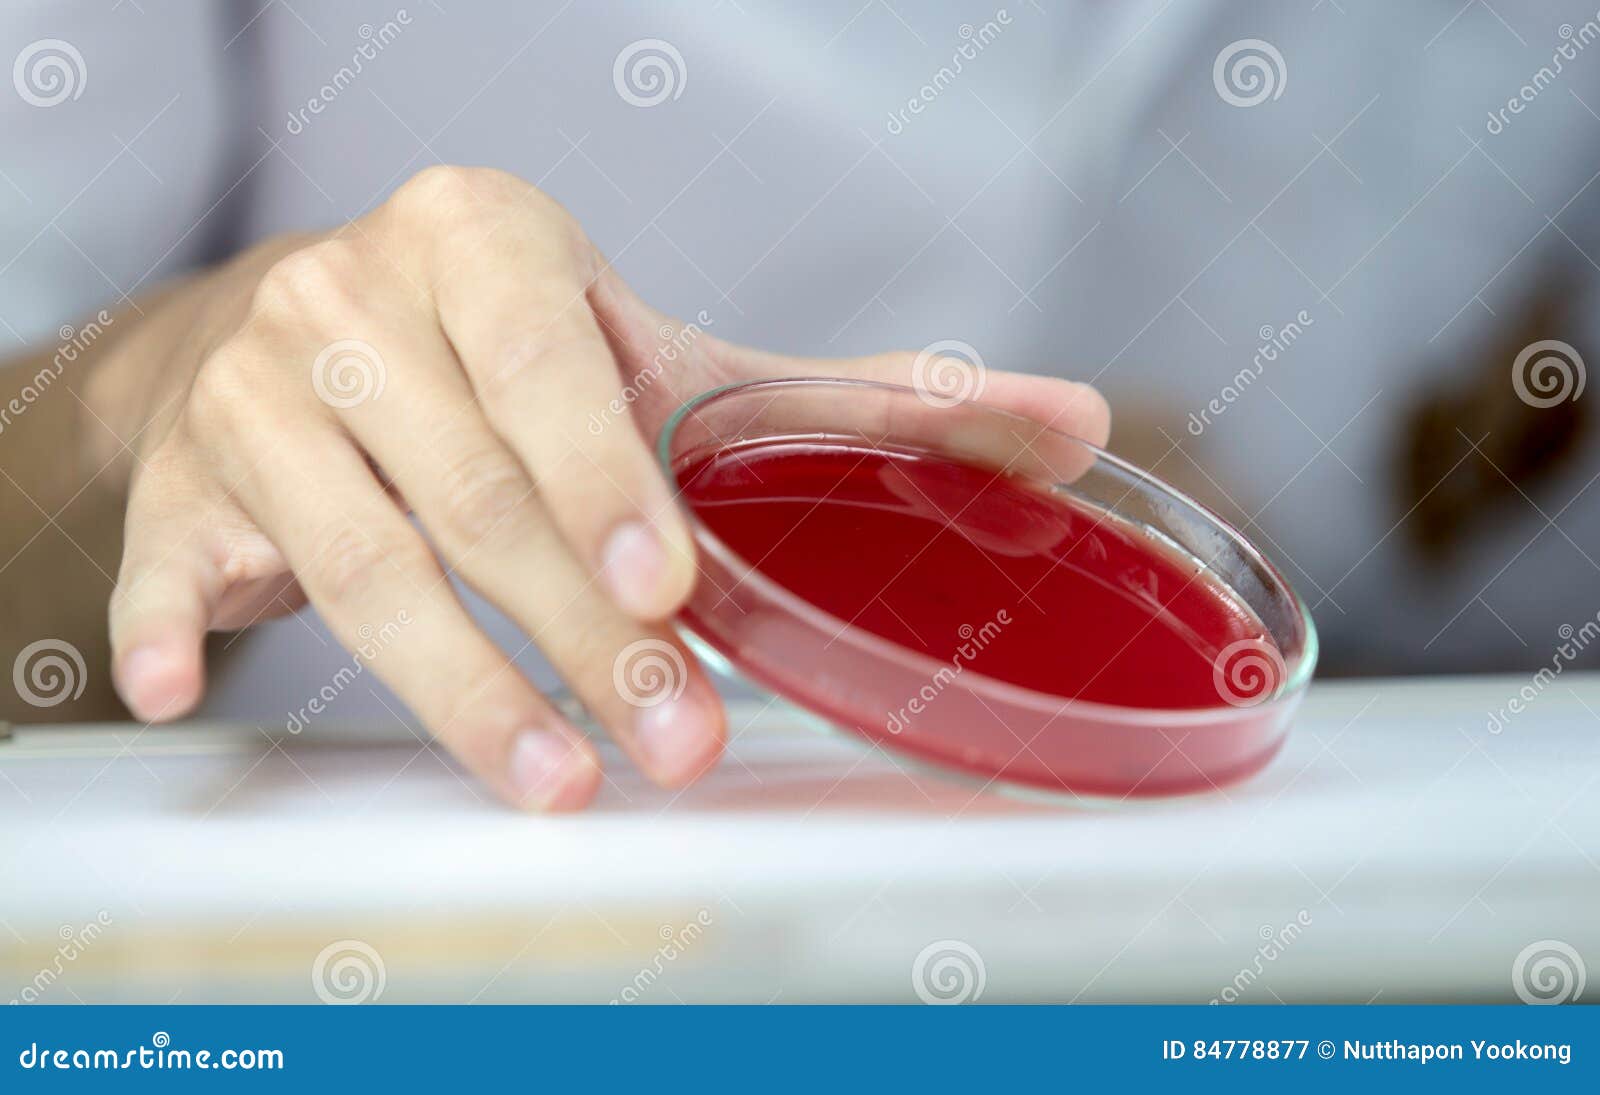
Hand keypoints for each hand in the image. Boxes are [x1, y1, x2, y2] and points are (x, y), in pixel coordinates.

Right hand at [97, 166, 1109, 809]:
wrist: (321, 335)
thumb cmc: (518, 357)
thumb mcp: (666, 358)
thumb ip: (853, 403)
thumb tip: (1074, 430)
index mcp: (479, 238)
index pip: (539, 358)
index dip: (599, 472)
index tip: (667, 585)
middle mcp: (353, 296)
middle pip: (469, 488)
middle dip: (575, 632)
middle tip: (664, 739)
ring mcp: (252, 388)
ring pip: (354, 553)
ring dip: (451, 680)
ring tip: (550, 778)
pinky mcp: (181, 478)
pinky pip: (174, 556)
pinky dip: (179, 620)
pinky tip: (191, 687)